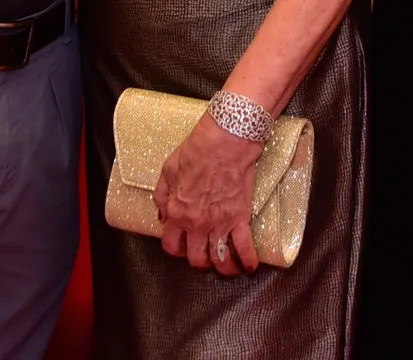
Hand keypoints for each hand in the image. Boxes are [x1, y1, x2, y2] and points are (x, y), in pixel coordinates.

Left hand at [153, 114, 263, 275]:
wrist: (224, 144)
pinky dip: (248, 260)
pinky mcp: (239, 218)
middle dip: (200, 261)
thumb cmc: (196, 152)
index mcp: (177, 213)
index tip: (182, 247)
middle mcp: (197, 224)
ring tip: (227, 269)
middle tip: (205, 257)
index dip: (176, 249)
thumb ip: (162, 196)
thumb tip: (162, 215)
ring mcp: (219, 224)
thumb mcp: (167, 171)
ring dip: (223, 268)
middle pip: (196, 258)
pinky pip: (245, 247)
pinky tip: (250, 266)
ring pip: (219, 259)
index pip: (171, 245)